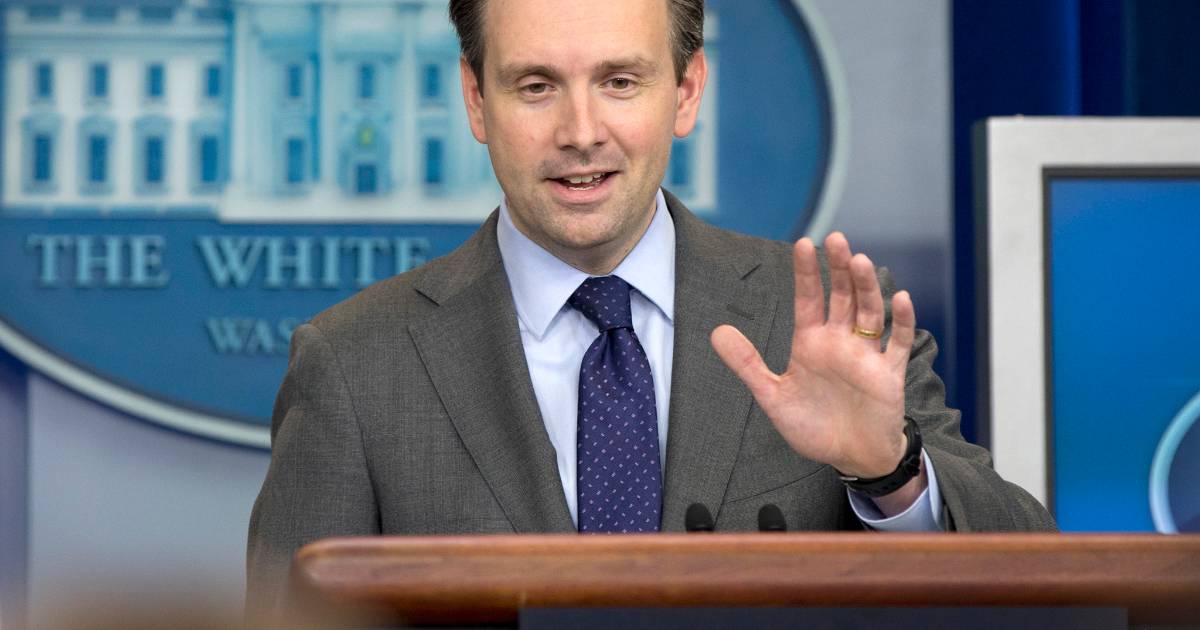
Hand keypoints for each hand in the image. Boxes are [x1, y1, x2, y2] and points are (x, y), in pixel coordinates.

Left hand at [711, 232, 915, 479]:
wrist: (850, 458)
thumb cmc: (813, 426)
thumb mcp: (773, 396)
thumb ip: (747, 364)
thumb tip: (715, 332)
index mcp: (812, 344)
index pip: (809, 299)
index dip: (806, 273)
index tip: (804, 243)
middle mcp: (840, 343)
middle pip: (842, 297)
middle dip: (838, 269)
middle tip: (836, 239)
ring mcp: (866, 355)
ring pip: (869, 313)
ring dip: (866, 288)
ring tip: (859, 261)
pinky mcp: (889, 374)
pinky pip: (898, 344)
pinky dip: (901, 322)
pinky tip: (900, 299)